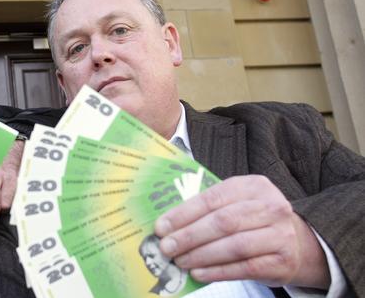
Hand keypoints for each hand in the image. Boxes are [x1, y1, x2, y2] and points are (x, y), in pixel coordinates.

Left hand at [154, 175, 329, 288]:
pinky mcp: (283, 260)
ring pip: (234, 246)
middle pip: (223, 222)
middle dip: (189, 236)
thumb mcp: (235, 203)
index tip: (161, 227)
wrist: (296, 242)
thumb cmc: (253, 220)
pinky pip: (244, 267)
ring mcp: (280, 234)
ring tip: (180, 261)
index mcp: (253, 186)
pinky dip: (218, 271)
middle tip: (167, 247)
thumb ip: (207, 209)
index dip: (183, 213)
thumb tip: (168, 225)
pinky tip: (199, 273)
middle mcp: (271, 206)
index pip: (212, 198)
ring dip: (201, 255)